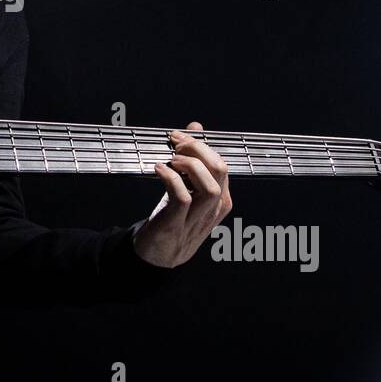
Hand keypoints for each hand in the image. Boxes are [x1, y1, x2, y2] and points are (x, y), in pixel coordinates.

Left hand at [133, 121, 231, 267]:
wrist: (159, 254)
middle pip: (220, 171)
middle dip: (198, 149)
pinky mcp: (176, 225)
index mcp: (221, 199)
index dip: (202, 145)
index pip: (222, 164)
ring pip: (209, 187)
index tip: (181, 135)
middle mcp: (214, 209)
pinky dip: (171, 179)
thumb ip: (194, 158)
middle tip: (176, 142)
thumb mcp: (187, 186)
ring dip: (189, 166)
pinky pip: (183, 198)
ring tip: (171, 159)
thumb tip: (196, 126)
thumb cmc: (174, 216)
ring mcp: (197, 219)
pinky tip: (159, 170)